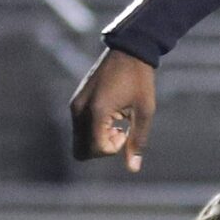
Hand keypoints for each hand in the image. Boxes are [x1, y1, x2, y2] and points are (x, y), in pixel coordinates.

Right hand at [68, 47, 156, 169]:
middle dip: (101, 149)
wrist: (129, 50)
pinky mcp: (76, 101)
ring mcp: (75, 105)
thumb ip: (138, 140)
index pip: (96, 148)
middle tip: (120, 131)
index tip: (125, 132)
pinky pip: (79, 128)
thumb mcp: (145, 111)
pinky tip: (112, 115)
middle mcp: (80, 109)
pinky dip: (94, 129)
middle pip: (81, 151)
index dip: (113, 149)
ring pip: (79, 141)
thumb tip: (133, 168)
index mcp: (96, 111)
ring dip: (98, 139)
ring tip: (117, 122)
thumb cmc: (140, 80)